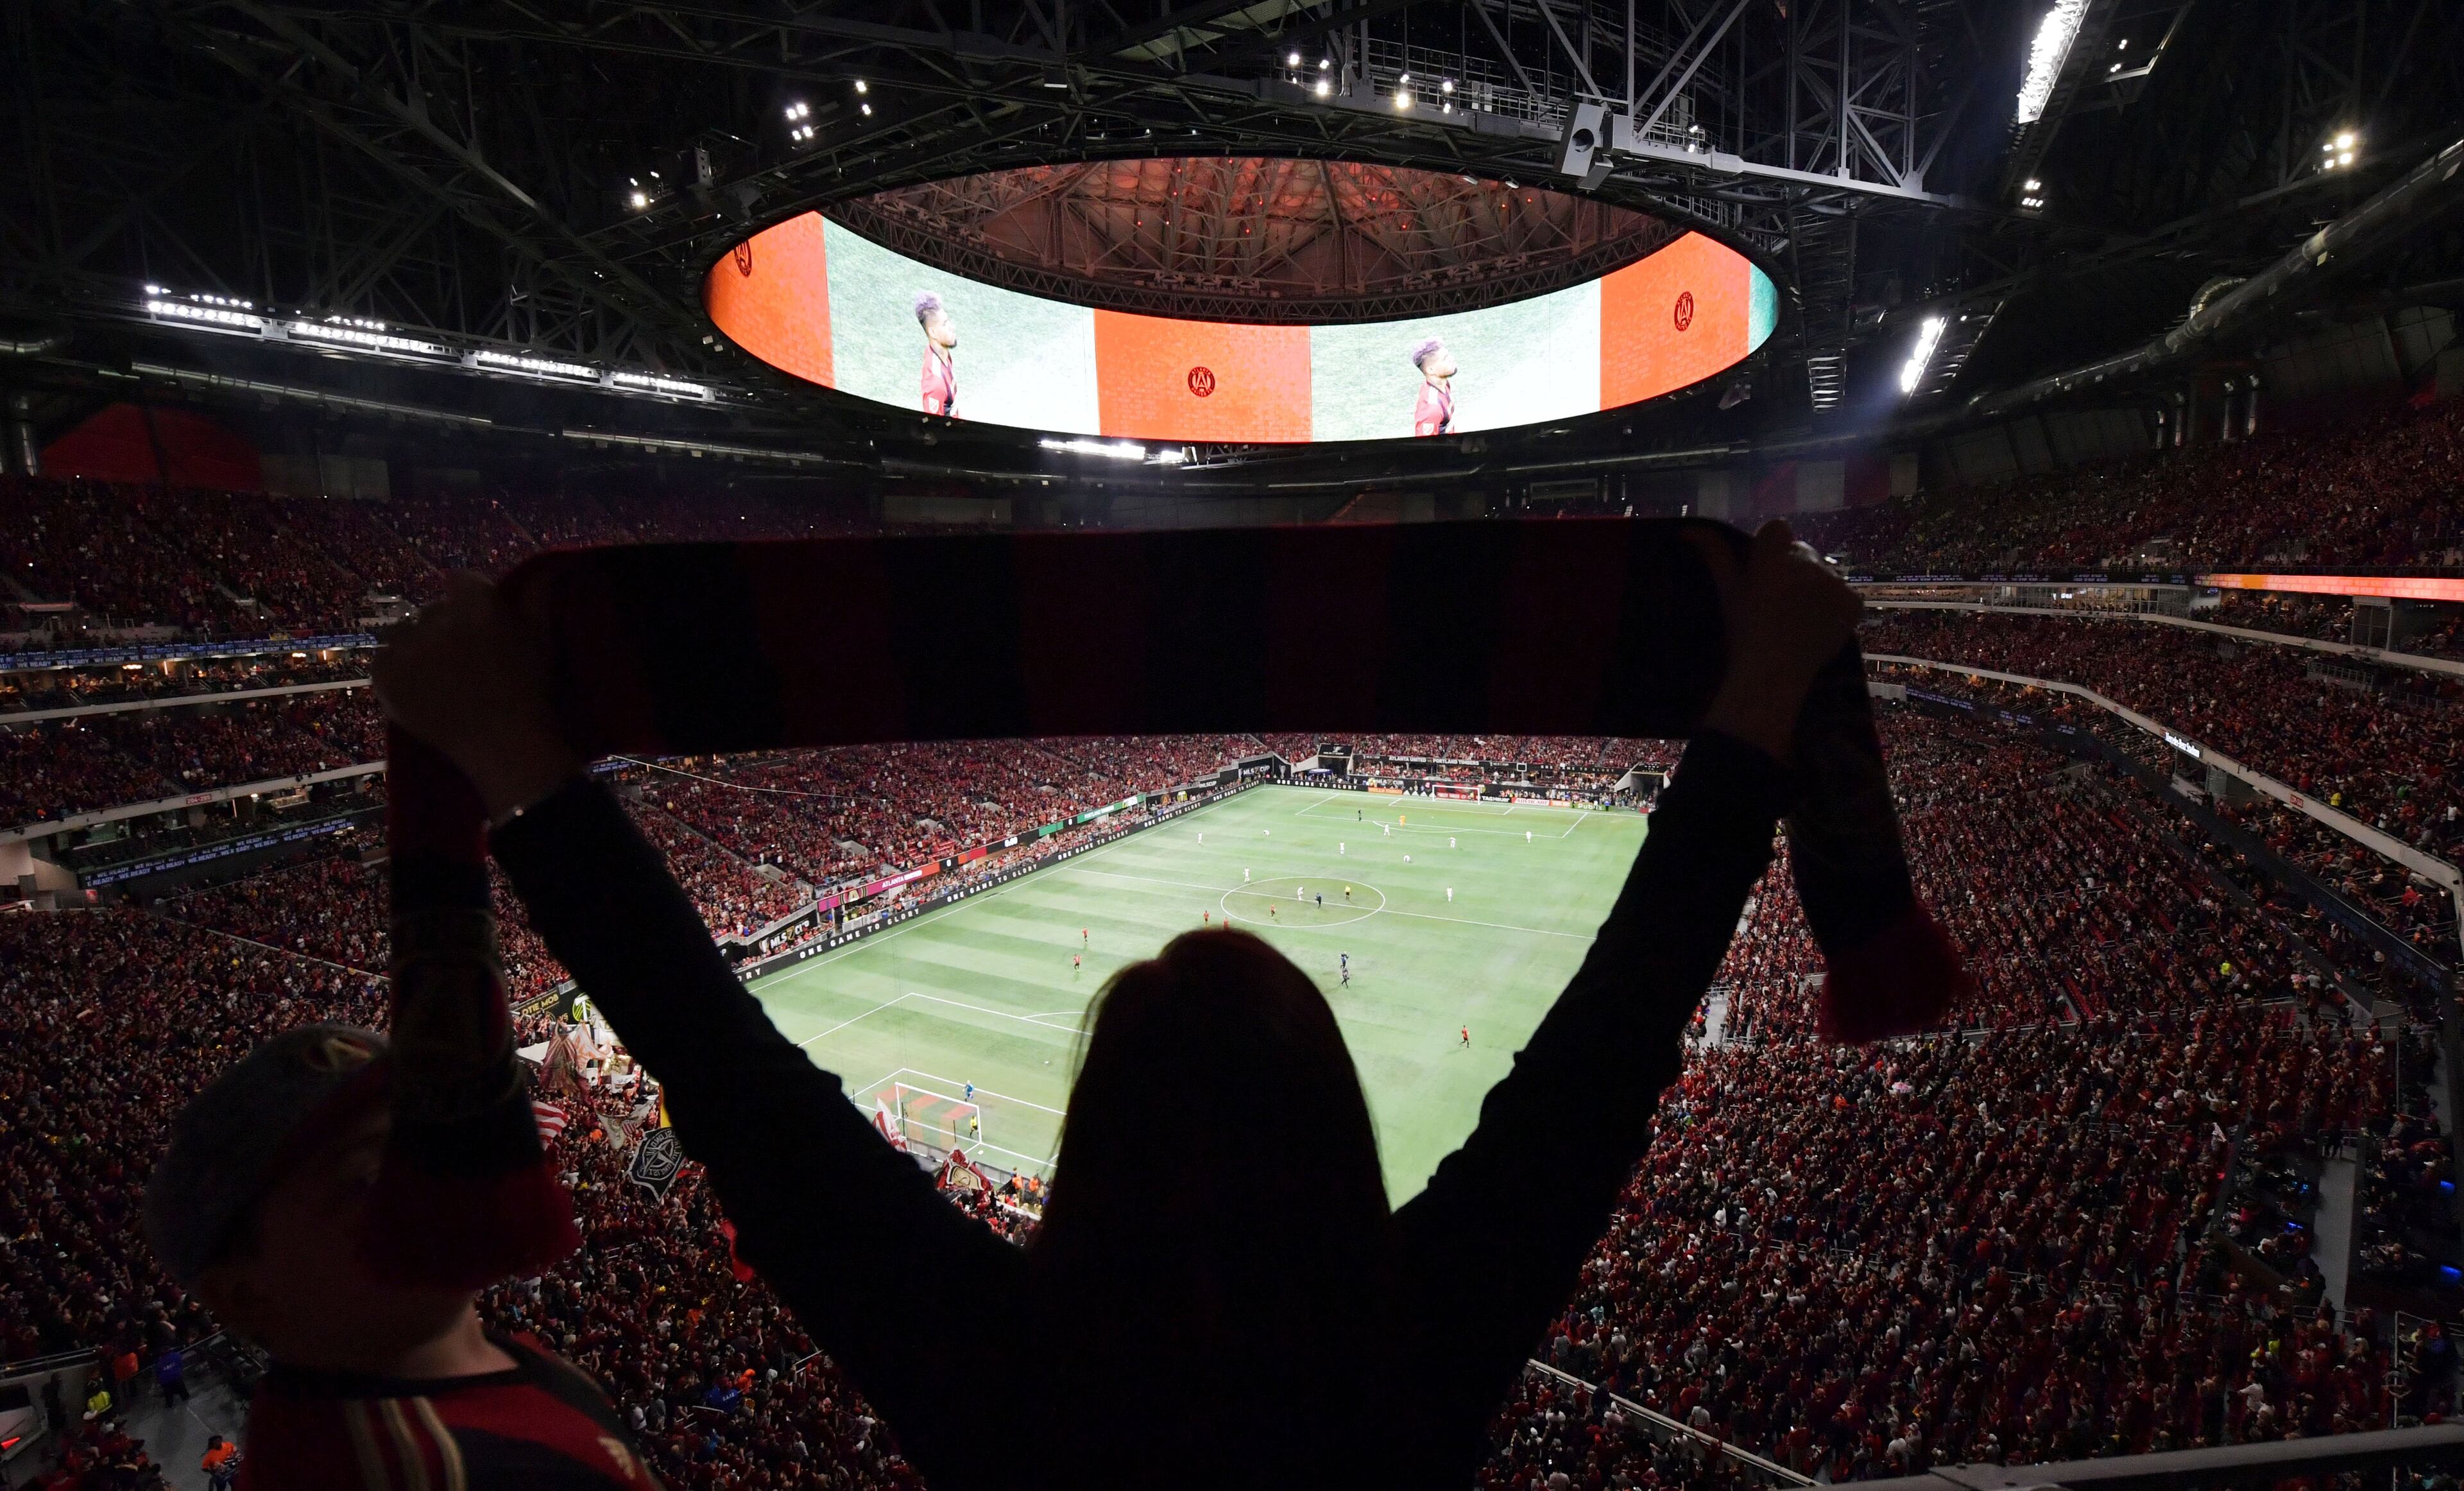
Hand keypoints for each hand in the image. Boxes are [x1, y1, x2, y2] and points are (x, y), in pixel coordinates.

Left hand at [372, 573, 580, 818]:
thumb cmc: (528, 691)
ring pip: (404, 632)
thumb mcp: (542, 641)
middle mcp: (437, 619)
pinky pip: (382, 658)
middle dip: (445, 626)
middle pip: (433, 610)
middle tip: (461, 657)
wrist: (502, 745)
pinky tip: (417, 687)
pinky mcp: (384, 674)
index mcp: (476, 605)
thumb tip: (544, 568)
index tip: (479, 623)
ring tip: (435, 673)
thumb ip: (537, 599)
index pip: (462, 580)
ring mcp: (407, 647)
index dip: (470, 600)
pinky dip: (395, 669)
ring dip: (416, 645)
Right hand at [1694, 520, 1862, 762]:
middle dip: (1792, 569)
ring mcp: (1834, 580)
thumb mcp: (1727, 592)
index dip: (1769, 551)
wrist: (1774, 674)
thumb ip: (1714, 555)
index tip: (1762, 574)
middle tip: (1778, 602)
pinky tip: (1817, 624)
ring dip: (1814, 587)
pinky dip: (1834, 606)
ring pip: (1824, 572)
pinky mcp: (1853, 601)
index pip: (1776, 529)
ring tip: (1797, 617)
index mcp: (1773, 554)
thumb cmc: (1743, 633)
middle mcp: (1808, 560)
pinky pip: (1845, 593)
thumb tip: (1687, 530)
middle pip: (1801, 552)